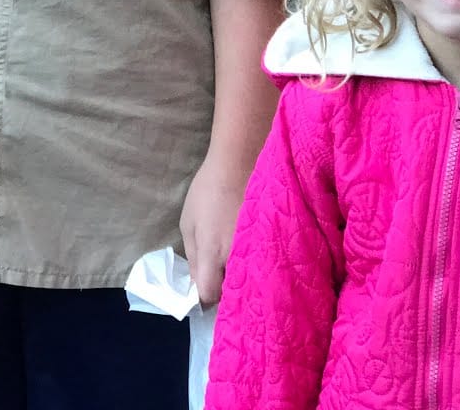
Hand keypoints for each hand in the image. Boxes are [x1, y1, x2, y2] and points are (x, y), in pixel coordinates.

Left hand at [179, 155, 251, 307]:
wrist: (240, 164)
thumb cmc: (208, 191)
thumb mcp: (188, 222)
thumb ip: (193, 257)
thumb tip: (197, 284)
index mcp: (213, 254)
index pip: (209, 295)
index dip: (204, 294)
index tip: (204, 284)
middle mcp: (237, 257)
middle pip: (232, 292)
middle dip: (224, 289)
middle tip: (221, 274)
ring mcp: (257, 250)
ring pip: (250, 280)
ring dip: (242, 277)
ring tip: (237, 264)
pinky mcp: (271, 242)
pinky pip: (263, 265)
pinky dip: (257, 265)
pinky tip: (253, 255)